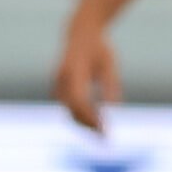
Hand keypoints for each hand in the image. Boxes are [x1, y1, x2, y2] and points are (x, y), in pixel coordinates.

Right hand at [55, 12, 119, 131]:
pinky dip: (80, 117)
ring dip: (83, 124)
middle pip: (71, 109)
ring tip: (102, 133)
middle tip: (105, 137)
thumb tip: (114, 110)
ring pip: (68, 111)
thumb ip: (111, 86)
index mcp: (74, 69)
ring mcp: (57, 84)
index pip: (78, 99)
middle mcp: (61, 78)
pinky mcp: (58, 89)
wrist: (81, 34)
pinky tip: (95, 124)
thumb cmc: (99, 49)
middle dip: (87, 124)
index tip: (104, 128)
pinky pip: (68, 108)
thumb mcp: (109, 65)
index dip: (89, 116)